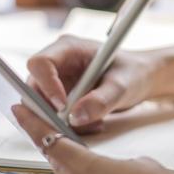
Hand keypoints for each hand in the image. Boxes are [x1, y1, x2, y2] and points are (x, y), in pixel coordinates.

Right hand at [26, 34, 161, 131]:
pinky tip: (93, 123)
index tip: (62, 106)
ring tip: (93, 123)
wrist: (139, 78)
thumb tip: (76, 117)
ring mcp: (57, 80)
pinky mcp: (60, 97)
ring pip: (42, 105)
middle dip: (50, 110)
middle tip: (72, 125)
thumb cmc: (132, 72)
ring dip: (61, 120)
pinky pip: (53, 115)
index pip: (40, 63)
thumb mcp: (122, 85)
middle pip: (34, 87)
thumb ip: (101, 100)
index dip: (46, 85)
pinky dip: (69, 125)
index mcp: (68, 48)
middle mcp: (58, 63)